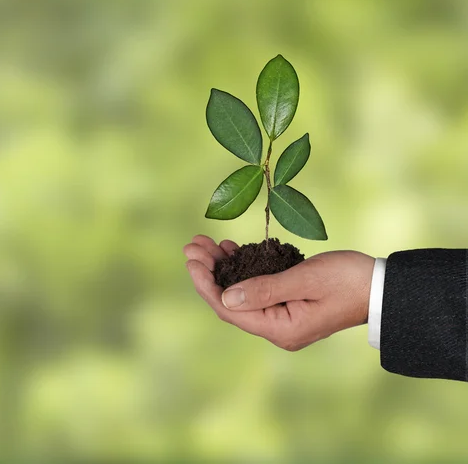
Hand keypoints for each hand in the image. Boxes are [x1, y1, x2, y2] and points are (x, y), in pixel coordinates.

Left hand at [184, 235, 374, 350]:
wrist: (382, 287)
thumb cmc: (349, 280)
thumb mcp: (306, 279)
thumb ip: (265, 289)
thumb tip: (225, 296)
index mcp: (281, 328)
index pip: (229, 308)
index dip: (205, 284)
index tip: (190, 259)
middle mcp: (277, 329)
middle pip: (230, 301)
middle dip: (208, 272)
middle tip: (192, 245)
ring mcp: (281, 318)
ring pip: (240, 293)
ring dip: (222, 268)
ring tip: (205, 243)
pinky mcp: (287, 305)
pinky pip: (255, 289)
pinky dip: (241, 268)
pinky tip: (230, 250)